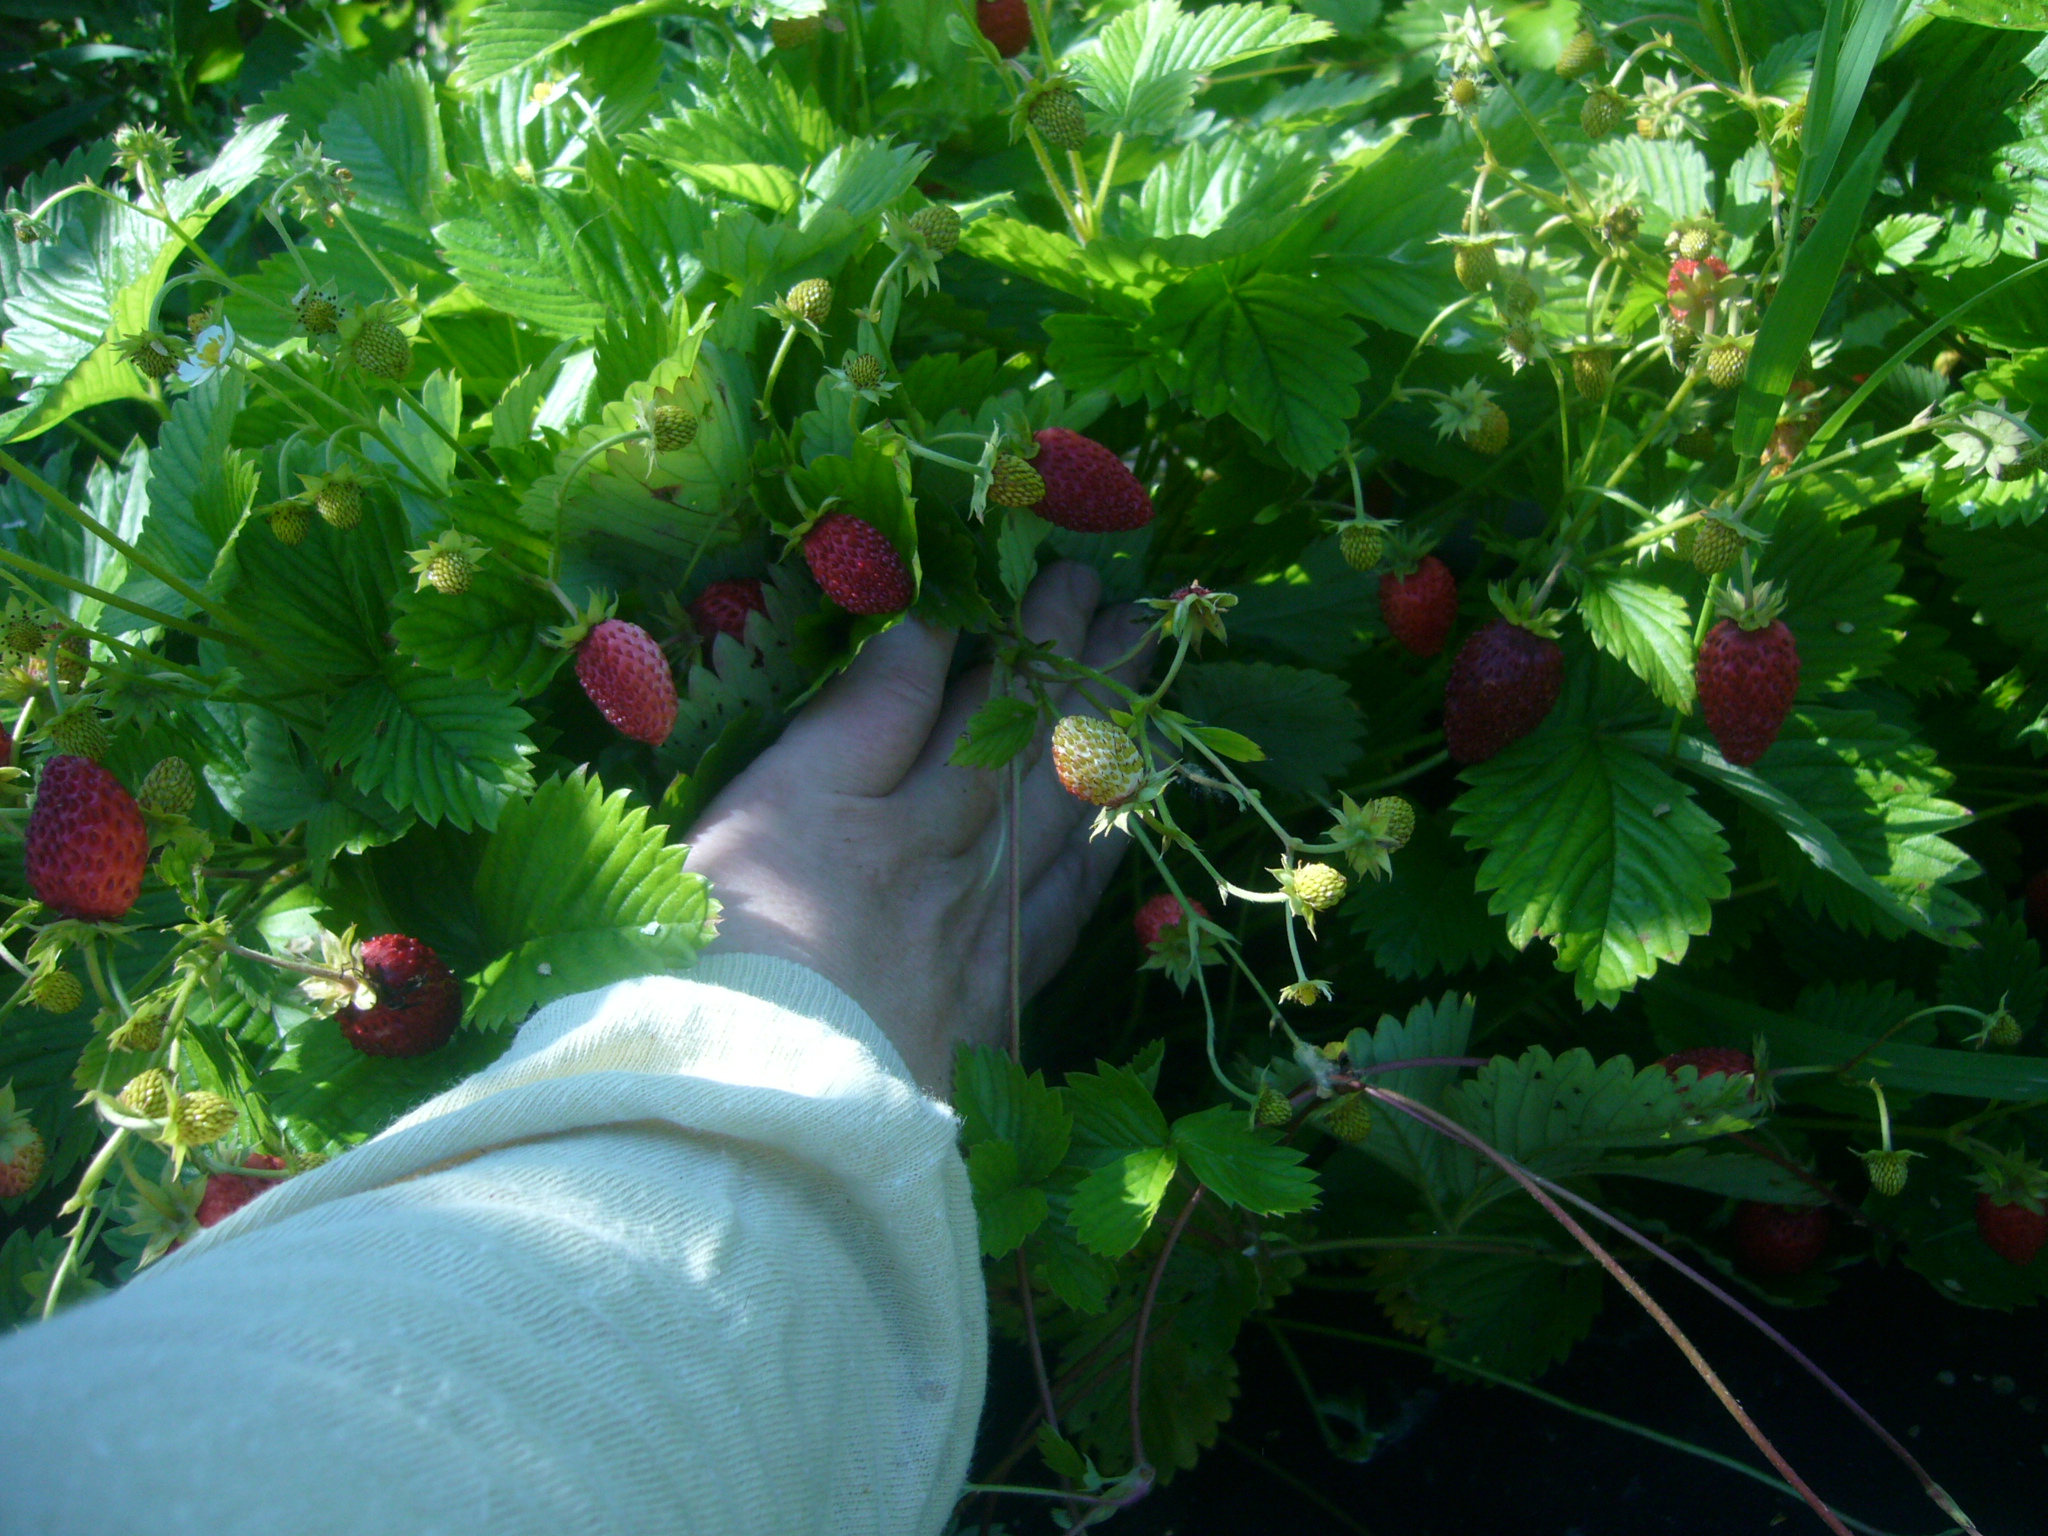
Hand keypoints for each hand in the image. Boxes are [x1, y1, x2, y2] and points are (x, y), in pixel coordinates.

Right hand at [684, 563, 1151, 1093]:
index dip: (948, 623)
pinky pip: (1063, 896)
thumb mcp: (703, 849)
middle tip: (1089, 580)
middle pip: (994, 726)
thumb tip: (863, 687)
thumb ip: (797, 756)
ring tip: (1131, 649)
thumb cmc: (682, 986)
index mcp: (820, 801)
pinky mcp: (990, 992)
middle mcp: (912, 844)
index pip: (898, 687)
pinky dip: (1098, 838)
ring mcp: (964, 918)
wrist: (744, 1129)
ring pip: (1045, 794)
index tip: (983, 570)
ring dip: (1093, 717)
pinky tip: (1128, 801)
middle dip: (1045, 646)